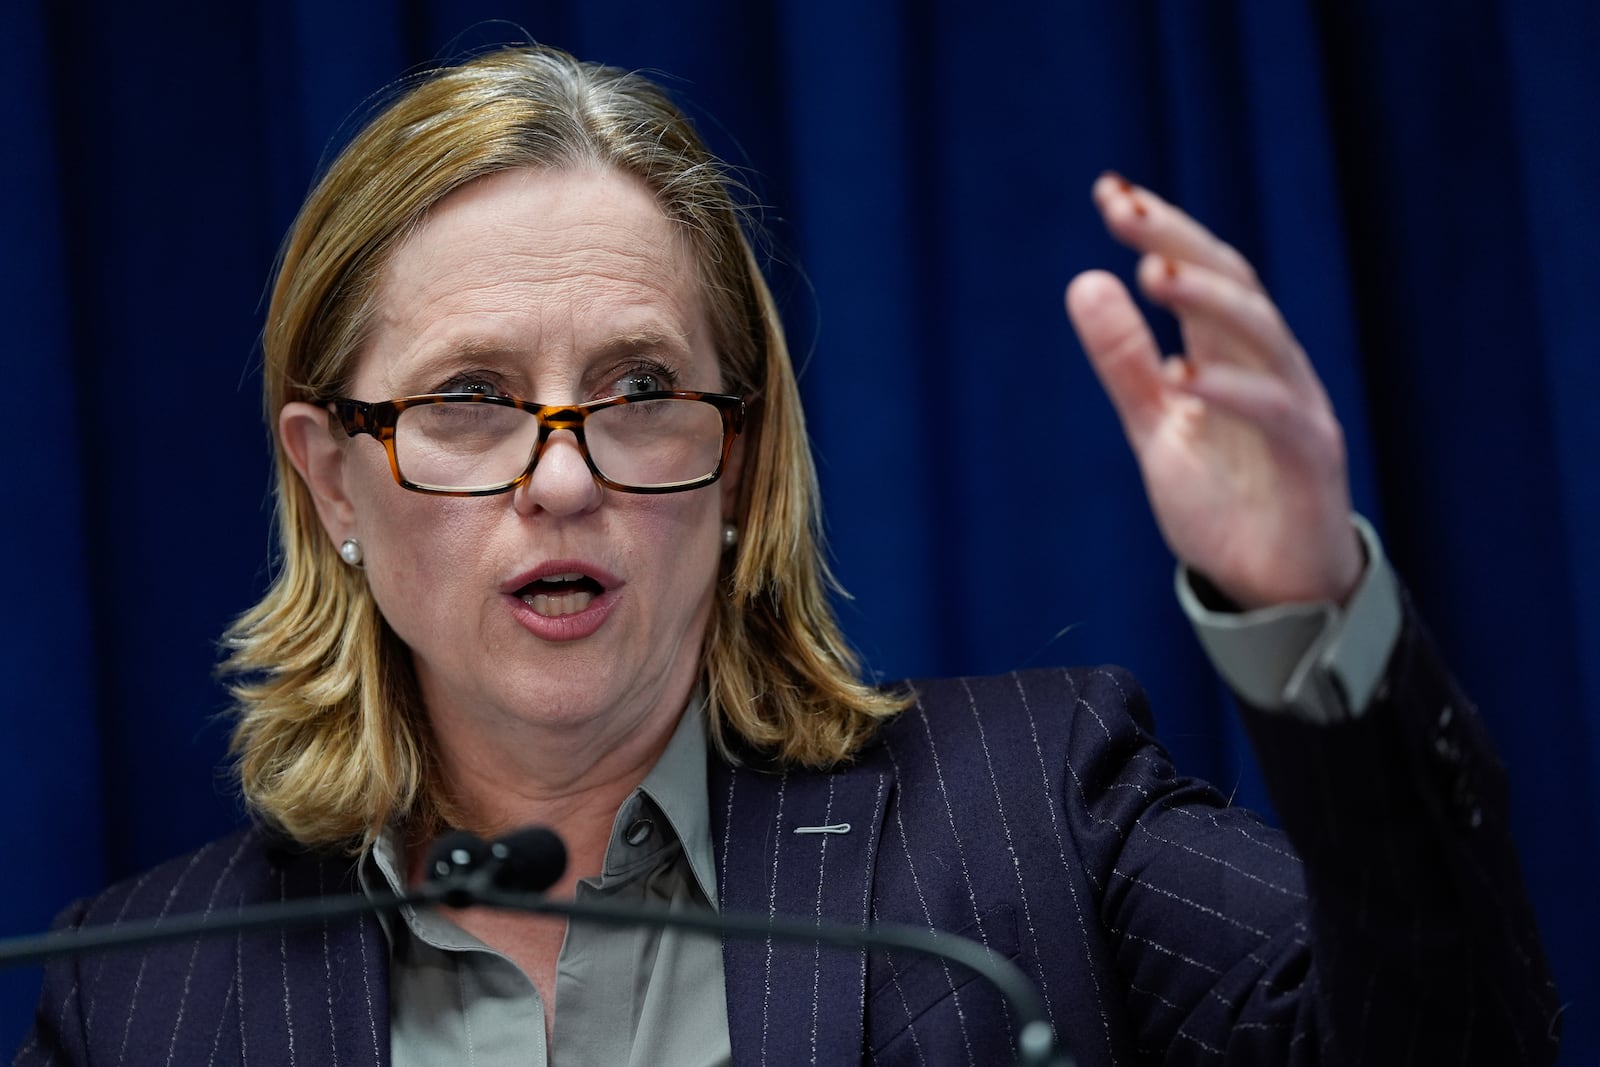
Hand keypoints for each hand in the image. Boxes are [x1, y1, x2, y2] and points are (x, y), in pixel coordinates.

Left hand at [1065, 173, 1363, 609]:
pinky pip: (1273, 410)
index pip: (1199, 274)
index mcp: (1231, 354)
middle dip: (1179, 241)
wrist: (1275, 588)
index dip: (1159, 231)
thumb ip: (1124, 361)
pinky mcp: (1312, 454)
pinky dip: (1227, 390)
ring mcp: (1296, 405)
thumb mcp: (1156, 427)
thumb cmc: (1224, 503)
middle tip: (1124, 211)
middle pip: (1233, 282)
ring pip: (1261, 331)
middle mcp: (1270, 365)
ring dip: (1206, 298)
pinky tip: (1179, 375)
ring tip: (1149, 272)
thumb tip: (1084, 281)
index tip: (1108, 192)